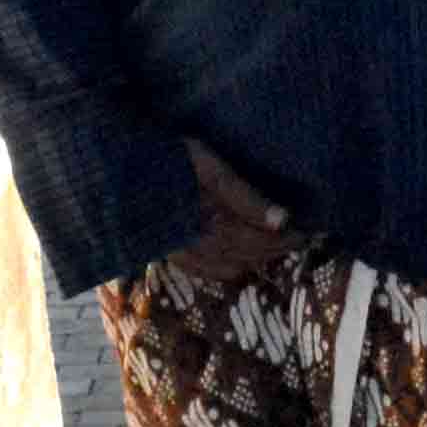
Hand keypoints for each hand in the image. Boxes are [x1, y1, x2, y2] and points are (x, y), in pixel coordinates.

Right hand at [162, 139, 294, 289]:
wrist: (117, 164)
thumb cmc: (165, 156)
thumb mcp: (207, 166)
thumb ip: (243, 195)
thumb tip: (283, 220)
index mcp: (208, 221)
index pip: (260, 238)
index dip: (286, 236)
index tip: (308, 229)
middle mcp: (196, 243)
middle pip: (249, 253)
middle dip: (276, 247)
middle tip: (299, 237)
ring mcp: (181, 252)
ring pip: (231, 266)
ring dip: (257, 258)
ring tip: (276, 245)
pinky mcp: (170, 254)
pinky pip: (207, 271)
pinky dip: (229, 268)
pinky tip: (241, 261)